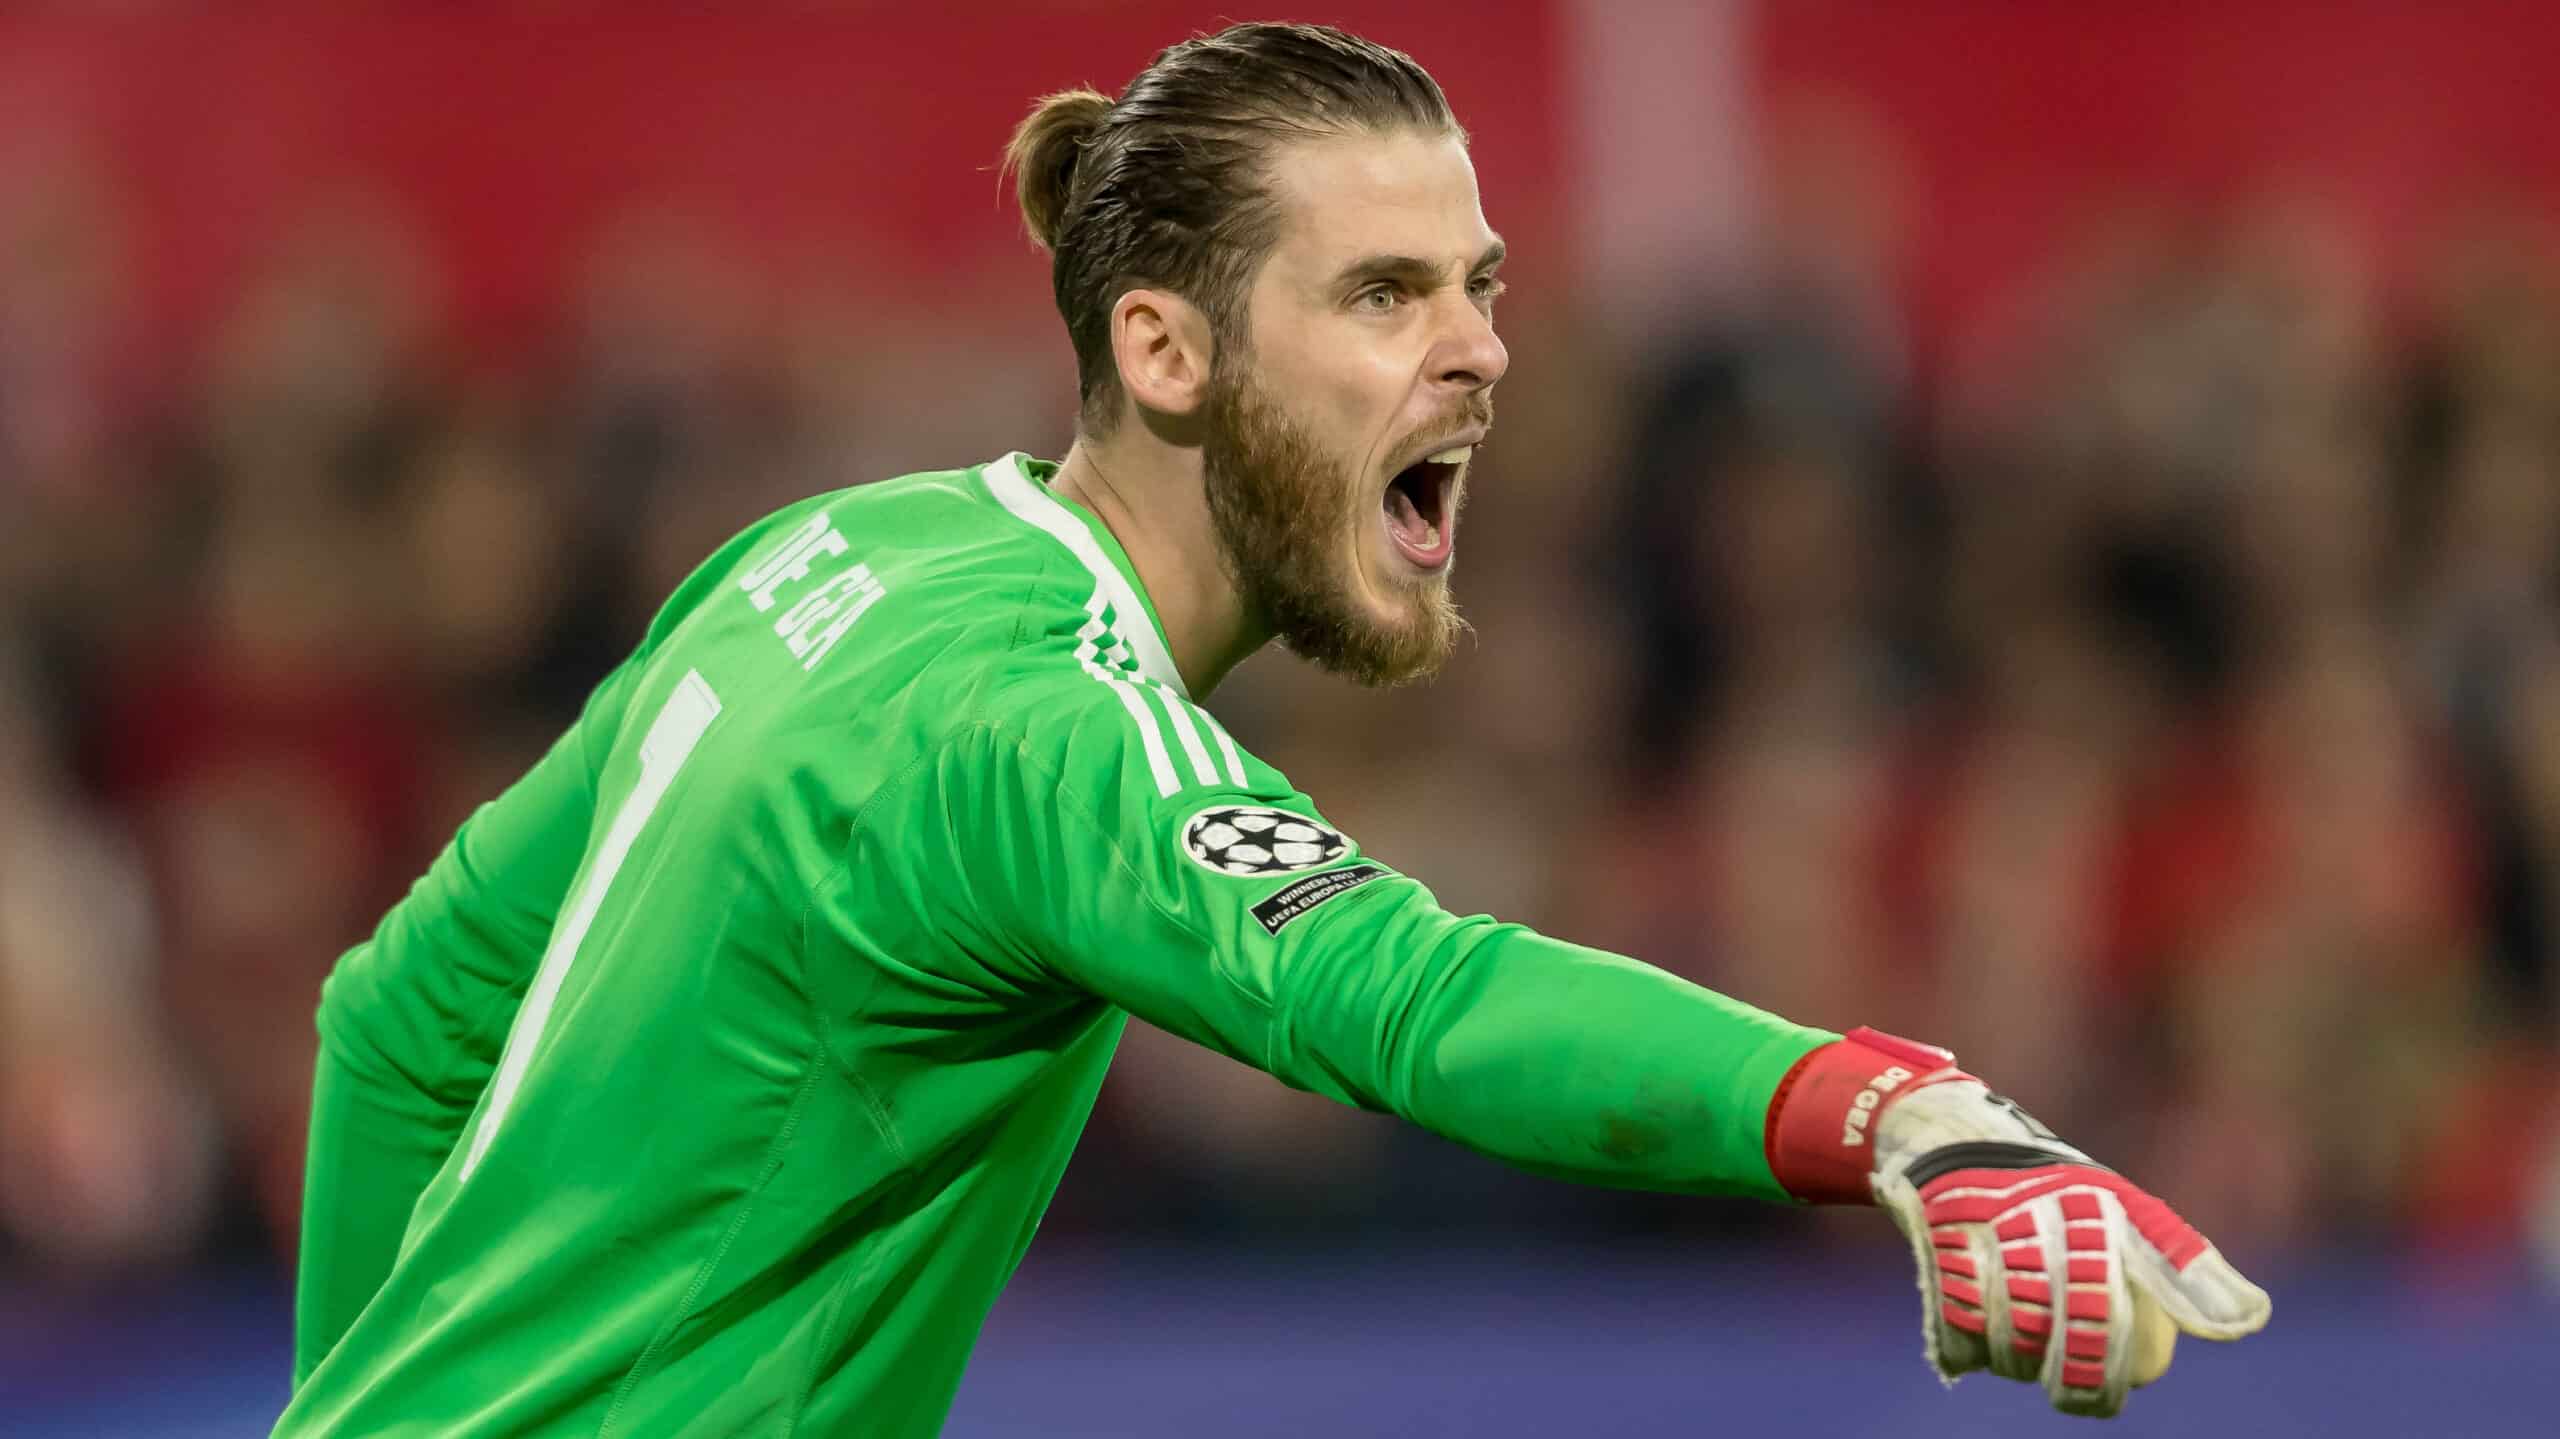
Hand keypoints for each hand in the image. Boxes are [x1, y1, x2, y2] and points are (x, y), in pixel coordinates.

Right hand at [1768, 1028, 2271, 1417]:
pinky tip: (1970, 1348)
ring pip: (2012, 1336)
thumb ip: (2185, 1269)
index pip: (2124, 1299)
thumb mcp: (2128, 1214)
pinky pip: (1956, 1327)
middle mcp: (2047, 1218)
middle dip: (2078, 1377)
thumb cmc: (2058, 1192)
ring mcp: (1990, 1231)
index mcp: (2100, 1211)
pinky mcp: (1940, 1244)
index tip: (2136, 1378)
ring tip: (2024, 1355)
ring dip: (2015, 1360)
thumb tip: (2252, 1319)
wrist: (1954, 1140)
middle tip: (2082, 1398)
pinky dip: (1962, 1348)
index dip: (2121, 1352)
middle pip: (2069, 1328)